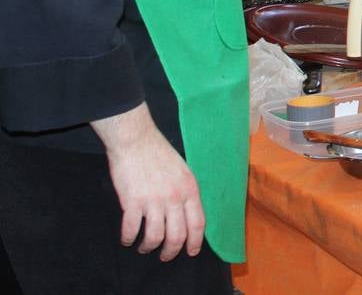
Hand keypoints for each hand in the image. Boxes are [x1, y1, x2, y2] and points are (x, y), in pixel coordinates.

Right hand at [91, 104, 205, 261]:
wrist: (136, 140)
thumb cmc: (159, 153)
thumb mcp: (183, 171)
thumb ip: (186, 192)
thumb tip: (187, 213)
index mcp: (190, 189)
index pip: (198, 223)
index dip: (195, 242)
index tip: (190, 252)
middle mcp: (175, 197)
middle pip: (177, 236)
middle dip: (171, 251)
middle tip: (165, 256)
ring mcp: (154, 200)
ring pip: (155, 237)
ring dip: (149, 247)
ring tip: (144, 248)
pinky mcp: (133, 202)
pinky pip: (132, 229)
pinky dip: (129, 238)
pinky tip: (127, 239)